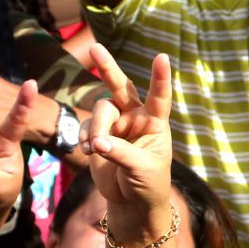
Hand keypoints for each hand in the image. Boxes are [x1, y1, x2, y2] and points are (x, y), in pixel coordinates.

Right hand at [84, 47, 175, 212]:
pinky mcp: (99, 134)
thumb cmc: (148, 183)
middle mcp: (135, 117)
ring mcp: (116, 124)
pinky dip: (87, 138)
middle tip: (94, 48)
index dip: (160, 78)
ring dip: (97, 128)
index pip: (160, 97)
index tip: (162, 57)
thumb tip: (98, 142)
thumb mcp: (142, 169)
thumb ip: (121, 154)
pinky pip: (88, 127)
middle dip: (107, 67)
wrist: (131, 199)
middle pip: (121, 87)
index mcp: (155, 122)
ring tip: (96, 149)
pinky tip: (90, 152)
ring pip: (101, 110)